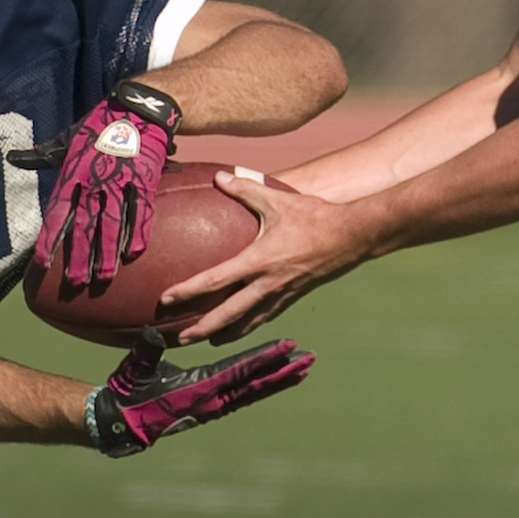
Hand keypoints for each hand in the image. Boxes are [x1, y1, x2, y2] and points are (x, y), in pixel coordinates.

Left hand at [12, 82, 182, 285]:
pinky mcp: (145, 180)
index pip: (57, 213)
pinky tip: (133, 253)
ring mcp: (120, 181)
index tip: (42, 264)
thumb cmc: (99, 127)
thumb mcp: (67, 140)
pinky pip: (141, 211)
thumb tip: (14, 158)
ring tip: (103, 277)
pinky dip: (138, 232)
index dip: (49, 239)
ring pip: (112, 223)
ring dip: (106, 253)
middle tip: (75, 283)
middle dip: (78, 256)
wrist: (136, 109)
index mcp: (73, 174)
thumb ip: (42, 156)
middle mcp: (94, 181)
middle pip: (84, 225)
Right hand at [89, 327, 314, 456]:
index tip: (289, 347)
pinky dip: (261, 387)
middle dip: (284, 371)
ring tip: (302, 368)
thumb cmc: (127, 392)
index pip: (240, 370)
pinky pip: (242, 397)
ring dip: (278, 380)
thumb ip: (147, 352)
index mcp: (199, 388)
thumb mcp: (136, 370)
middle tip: (310, 359)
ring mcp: (212, 406)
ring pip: (253, 392)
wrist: (121, 421)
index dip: (265, 358)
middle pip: (256, 384)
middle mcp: (212, 400)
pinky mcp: (210, 408)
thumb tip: (153, 334)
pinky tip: (273, 380)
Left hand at [162, 171, 375, 343]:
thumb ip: (246, 189)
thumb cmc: (315, 217)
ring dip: (224, 333)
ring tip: (205, 340)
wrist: (352, 237)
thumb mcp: (278, 200)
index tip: (166, 300)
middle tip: (178, 338)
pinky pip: (264, 317)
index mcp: (258, 262)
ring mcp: (280, 295)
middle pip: (227, 315)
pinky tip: (240, 328)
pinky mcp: (292, 298)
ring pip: (246, 323)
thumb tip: (220, 177)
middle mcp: (267, 285)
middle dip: (200, 328)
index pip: (215, 281)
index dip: (188, 291)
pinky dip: (247, 326)